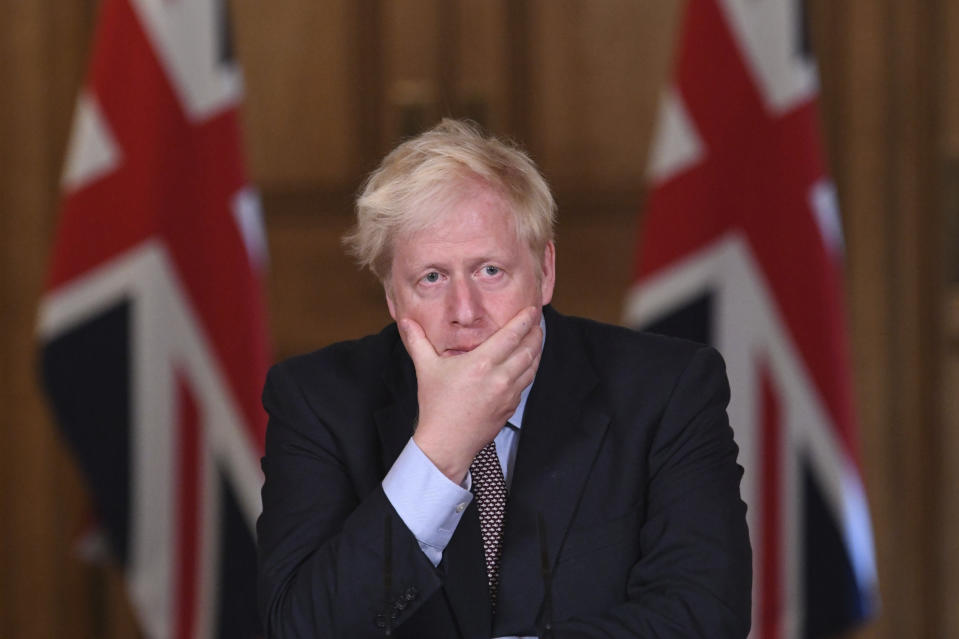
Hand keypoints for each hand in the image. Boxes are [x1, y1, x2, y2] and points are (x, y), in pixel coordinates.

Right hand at [399, 306, 542, 482]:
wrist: (446, 444)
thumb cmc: (436, 406)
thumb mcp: (425, 368)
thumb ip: (417, 341)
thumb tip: (405, 321)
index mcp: (481, 364)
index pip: (512, 335)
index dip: (525, 320)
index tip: (532, 309)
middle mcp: (500, 378)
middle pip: (529, 349)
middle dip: (535, 333)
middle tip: (536, 321)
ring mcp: (508, 394)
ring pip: (532, 366)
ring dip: (536, 350)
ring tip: (536, 339)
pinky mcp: (511, 407)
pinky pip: (526, 383)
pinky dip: (530, 369)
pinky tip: (526, 364)